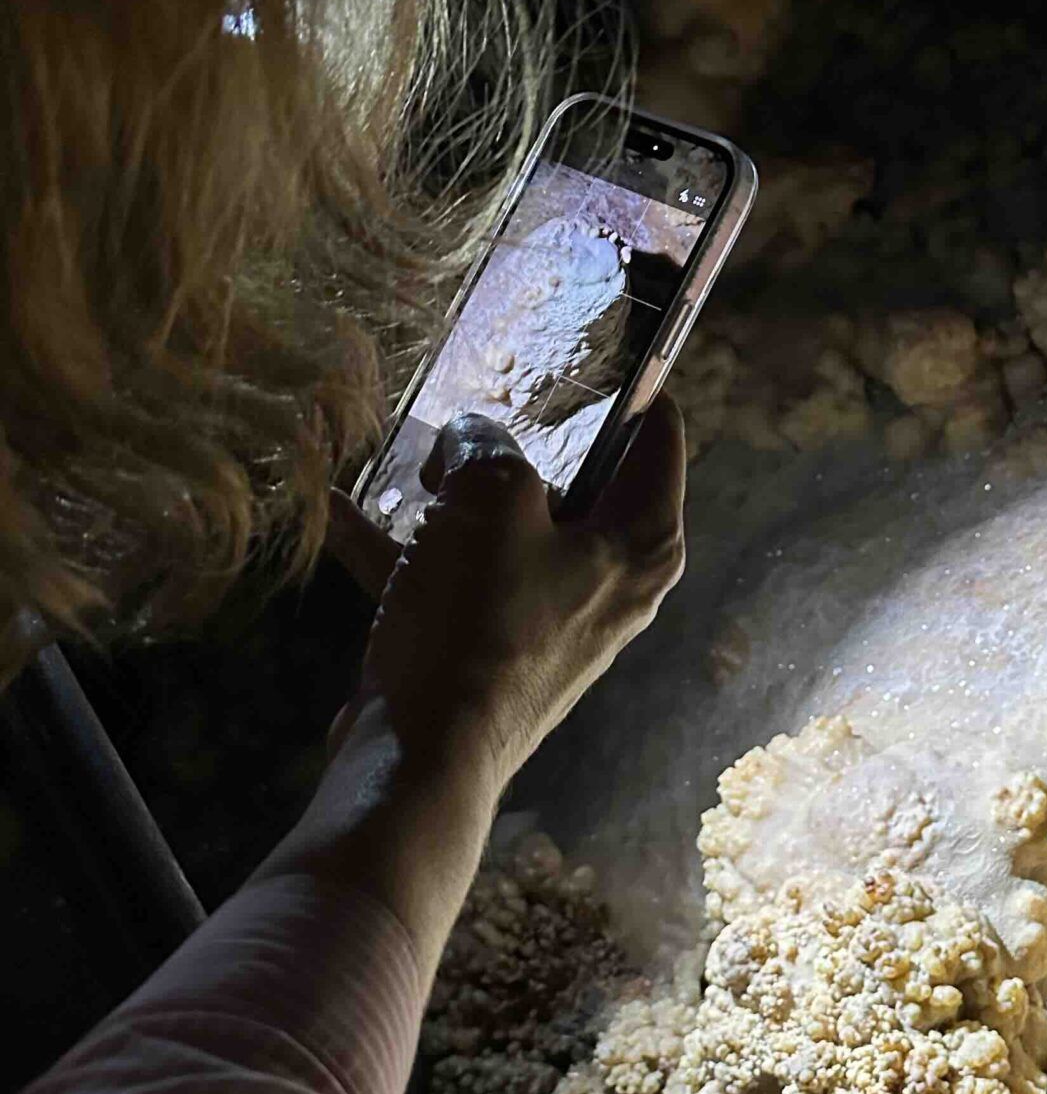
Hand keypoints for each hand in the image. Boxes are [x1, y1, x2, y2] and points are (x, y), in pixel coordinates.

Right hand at [254, 402, 685, 955]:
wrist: (419, 756)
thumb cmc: (478, 624)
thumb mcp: (489, 501)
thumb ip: (487, 447)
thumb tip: (471, 439)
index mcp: (642, 544)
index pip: (660, 436)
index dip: (629, 383)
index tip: (594, 337)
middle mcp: (611, 583)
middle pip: (574, 480)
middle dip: (516, 439)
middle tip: (475, 396)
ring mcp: (549, 619)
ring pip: (503, 528)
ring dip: (448, 493)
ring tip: (404, 449)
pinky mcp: (491, 648)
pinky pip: (452, 577)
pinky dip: (403, 548)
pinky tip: (338, 508)